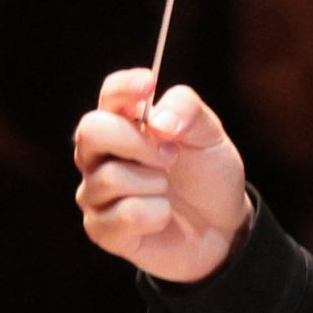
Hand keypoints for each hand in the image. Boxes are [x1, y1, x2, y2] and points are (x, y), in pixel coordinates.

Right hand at [73, 71, 248, 282]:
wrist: (221, 227)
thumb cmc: (207, 175)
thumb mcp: (210, 135)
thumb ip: (187, 111)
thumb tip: (157, 122)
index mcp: (123, 122)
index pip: (110, 94)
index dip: (125, 87)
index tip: (149, 84)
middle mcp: (99, 154)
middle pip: (91, 130)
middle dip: (136, 143)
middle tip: (169, 156)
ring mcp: (95, 192)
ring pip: (110, 177)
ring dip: (154, 183)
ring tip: (167, 189)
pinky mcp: (101, 228)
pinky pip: (125, 214)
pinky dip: (156, 214)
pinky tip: (162, 215)